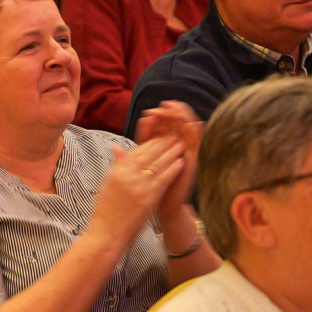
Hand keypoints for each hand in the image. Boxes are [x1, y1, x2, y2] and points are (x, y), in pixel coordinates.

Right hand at [87, 135, 185, 250]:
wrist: (106, 234)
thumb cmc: (106, 212)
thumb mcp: (107, 185)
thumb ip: (116, 166)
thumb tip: (117, 148)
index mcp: (117, 171)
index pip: (136, 151)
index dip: (150, 142)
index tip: (160, 136)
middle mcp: (127, 175)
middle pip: (148, 153)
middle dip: (162, 142)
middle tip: (174, 135)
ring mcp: (138, 185)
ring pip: (158, 163)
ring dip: (171, 152)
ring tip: (180, 144)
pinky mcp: (149, 196)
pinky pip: (164, 177)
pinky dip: (173, 168)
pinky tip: (181, 162)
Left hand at [135, 100, 202, 222]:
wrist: (165, 207)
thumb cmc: (150, 190)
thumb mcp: (138, 172)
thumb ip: (128, 158)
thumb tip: (115, 146)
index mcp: (162, 150)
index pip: (161, 129)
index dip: (157, 118)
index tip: (149, 111)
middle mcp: (176, 150)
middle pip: (176, 125)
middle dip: (171, 113)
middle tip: (165, 104)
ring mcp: (186, 154)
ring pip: (187, 130)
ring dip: (183, 118)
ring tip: (175, 108)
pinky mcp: (194, 161)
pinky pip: (196, 143)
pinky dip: (194, 132)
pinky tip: (190, 122)